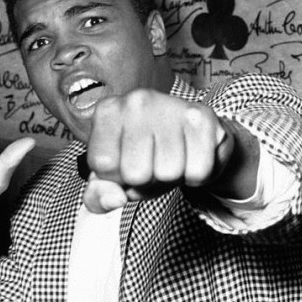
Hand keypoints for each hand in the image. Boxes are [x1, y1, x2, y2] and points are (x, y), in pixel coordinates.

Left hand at [83, 89, 253, 213]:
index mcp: (107, 111)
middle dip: (145, 181)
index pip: (103, 164)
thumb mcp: (114, 177)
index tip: (124, 162)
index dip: (116, 176)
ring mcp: (170, 105)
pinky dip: (195, 176)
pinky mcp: (202, 117)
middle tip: (152, 164)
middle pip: (136, 173)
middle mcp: (136, 102)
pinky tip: (189, 157)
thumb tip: (114, 199)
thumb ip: (99, 195)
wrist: (190, 137)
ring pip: (168, 173)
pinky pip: (197, 171)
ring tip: (171, 160)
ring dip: (171, 179)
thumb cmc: (146, 156)